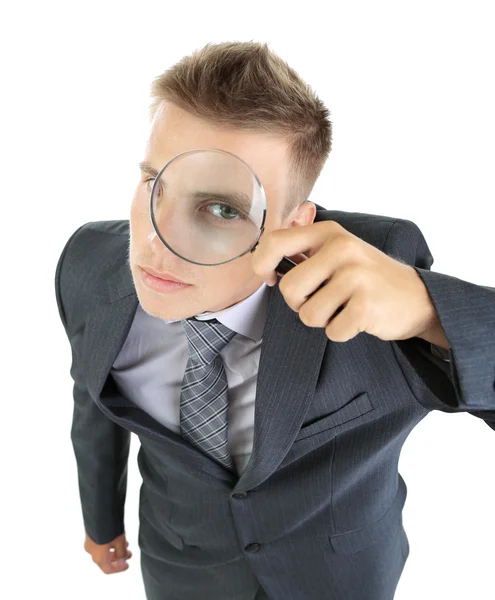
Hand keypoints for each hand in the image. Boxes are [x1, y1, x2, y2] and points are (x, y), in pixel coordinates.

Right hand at [84, 531, 132, 573]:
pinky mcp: (90, 533)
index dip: (118, 569)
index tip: (126, 565)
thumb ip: (122, 553)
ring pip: (103, 551)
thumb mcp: (120, 542)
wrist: (99, 511)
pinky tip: (118, 537)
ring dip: (115, 550)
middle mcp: (91, 551)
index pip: (107, 569)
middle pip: (105, 560)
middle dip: (118, 558)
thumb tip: (122, 558)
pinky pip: (100, 543)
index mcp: (98, 556)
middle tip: (128, 554)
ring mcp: (90, 542)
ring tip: (126, 544)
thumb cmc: (109, 527)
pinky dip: (109, 544)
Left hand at [251, 220, 437, 342]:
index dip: (261, 264)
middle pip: (289, 288)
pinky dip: (340, 331)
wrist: (416, 297)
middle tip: (322, 299)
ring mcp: (356, 277)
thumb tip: (263, 259)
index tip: (270, 278)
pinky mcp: (366, 306)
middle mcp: (342, 249)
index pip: (275, 241)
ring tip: (342, 307)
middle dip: (299, 303)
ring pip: (308, 315)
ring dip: (322, 320)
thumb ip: (304, 249)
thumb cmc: (367, 277)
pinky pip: (331, 331)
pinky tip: (357, 318)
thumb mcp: (339, 250)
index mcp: (329, 233)